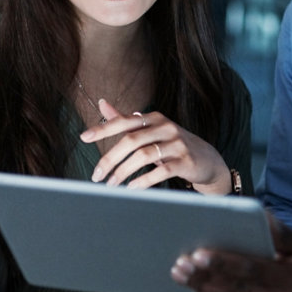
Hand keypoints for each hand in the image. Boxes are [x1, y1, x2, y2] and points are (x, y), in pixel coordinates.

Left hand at [84, 100, 230, 193]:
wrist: (208, 160)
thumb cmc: (173, 145)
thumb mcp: (150, 131)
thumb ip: (126, 120)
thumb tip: (102, 103)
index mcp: (154, 118)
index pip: (124, 122)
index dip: (103, 129)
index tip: (84, 137)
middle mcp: (166, 127)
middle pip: (131, 140)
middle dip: (110, 159)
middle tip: (97, 175)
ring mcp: (177, 143)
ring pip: (144, 156)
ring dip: (123, 172)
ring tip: (112, 185)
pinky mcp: (186, 161)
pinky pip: (161, 170)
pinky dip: (144, 180)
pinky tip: (132, 187)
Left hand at [170, 213, 291, 291]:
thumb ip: (284, 234)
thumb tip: (260, 217)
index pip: (255, 272)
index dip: (225, 263)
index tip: (199, 254)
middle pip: (238, 290)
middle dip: (205, 276)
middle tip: (180, 263)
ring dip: (203, 289)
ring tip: (181, 273)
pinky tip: (200, 287)